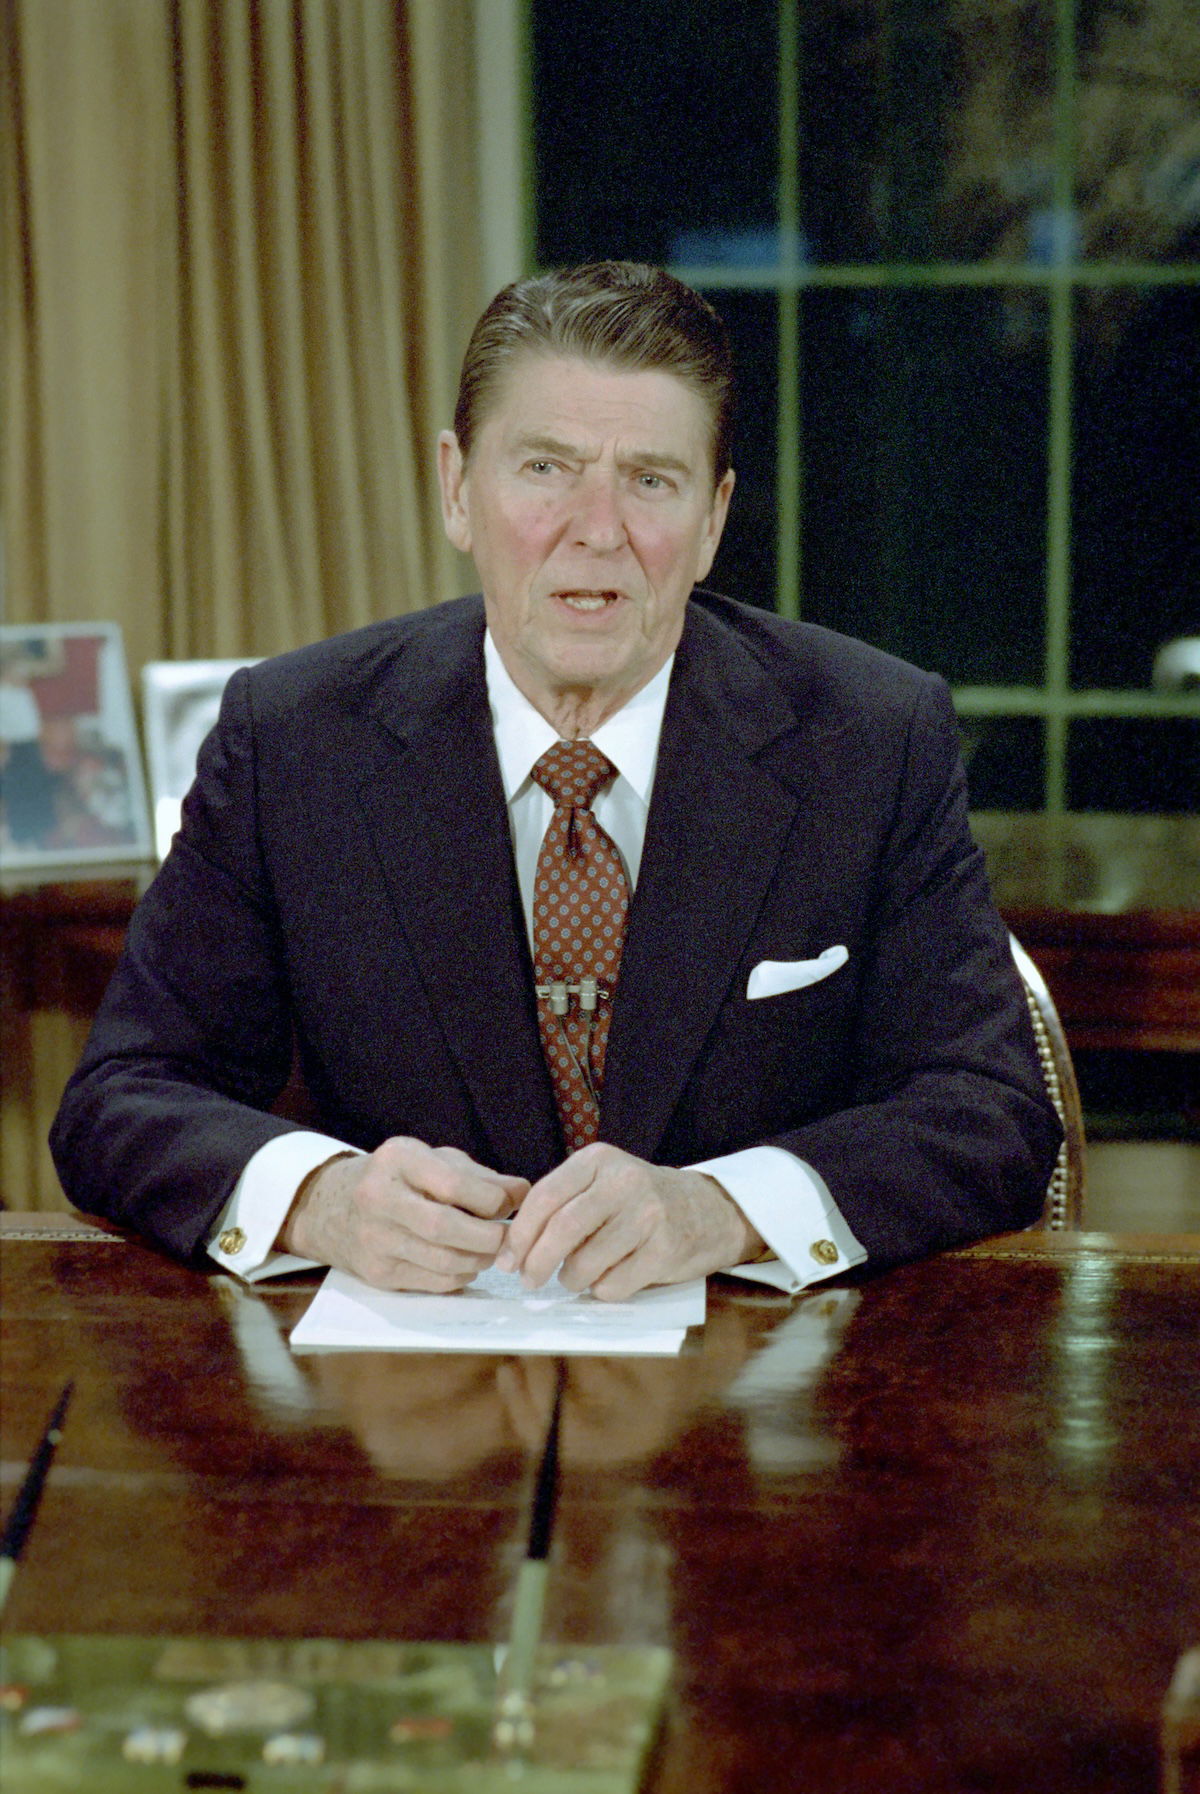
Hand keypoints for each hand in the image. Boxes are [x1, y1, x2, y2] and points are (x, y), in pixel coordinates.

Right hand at [277, 1138, 527, 1290]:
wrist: (329, 1208)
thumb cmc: (396, 1179)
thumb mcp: (433, 1161)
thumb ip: (479, 1176)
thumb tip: (523, 1194)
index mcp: (397, 1160)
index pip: (454, 1184)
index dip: (491, 1200)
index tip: (508, 1205)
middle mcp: (379, 1198)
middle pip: (445, 1227)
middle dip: (488, 1237)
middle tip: (506, 1237)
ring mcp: (374, 1240)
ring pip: (442, 1261)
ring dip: (479, 1260)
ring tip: (490, 1250)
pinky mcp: (377, 1273)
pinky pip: (433, 1282)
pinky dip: (461, 1276)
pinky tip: (466, 1263)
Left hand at [496, 1143, 762, 1299]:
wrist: (706, 1210)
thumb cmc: (638, 1201)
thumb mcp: (601, 1182)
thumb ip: (562, 1201)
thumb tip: (513, 1246)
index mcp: (598, 1160)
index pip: (545, 1196)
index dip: (520, 1234)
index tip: (507, 1260)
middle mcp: (624, 1181)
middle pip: (563, 1228)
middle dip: (537, 1262)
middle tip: (529, 1281)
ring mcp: (649, 1214)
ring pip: (587, 1261)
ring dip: (570, 1280)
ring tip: (572, 1279)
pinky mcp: (666, 1249)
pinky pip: (615, 1284)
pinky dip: (601, 1291)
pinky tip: (606, 1281)